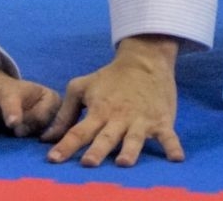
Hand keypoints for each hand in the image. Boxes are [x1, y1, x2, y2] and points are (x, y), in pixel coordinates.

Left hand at [42, 35, 184, 167]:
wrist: (146, 59)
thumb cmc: (110, 77)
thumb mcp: (82, 87)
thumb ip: (65, 113)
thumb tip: (45, 138)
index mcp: (99, 110)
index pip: (78, 131)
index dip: (65, 145)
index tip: (53, 159)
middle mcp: (119, 117)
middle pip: (106, 137)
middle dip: (97, 150)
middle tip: (88, 163)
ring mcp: (142, 119)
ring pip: (134, 138)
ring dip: (129, 150)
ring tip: (123, 162)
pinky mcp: (161, 120)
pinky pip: (168, 135)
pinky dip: (172, 147)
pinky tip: (176, 159)